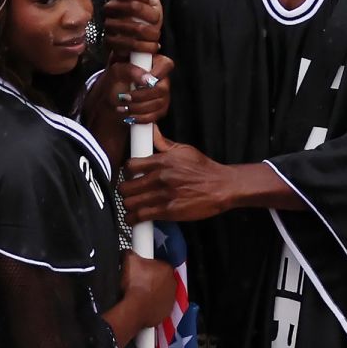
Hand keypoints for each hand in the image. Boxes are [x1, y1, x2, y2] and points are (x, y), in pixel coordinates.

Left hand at [98, 54, 172, 126]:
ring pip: (160, 103)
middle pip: (162, 88)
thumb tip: (147, 79)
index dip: (155, 75)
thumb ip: (131, 70)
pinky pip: (157, 115)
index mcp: (152, 62)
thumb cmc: (113, 82)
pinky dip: (141, 117)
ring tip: (123, 107)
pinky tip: (130, 116)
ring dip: (138, 107)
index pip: (166, 64)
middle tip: (125, 97)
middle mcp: (160, 78)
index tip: (139, 83)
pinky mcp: (160, 108)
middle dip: (141, 96)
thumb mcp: (116, 71)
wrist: (109, 100)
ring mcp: (162, 94)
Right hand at [103, 0, 162, 56]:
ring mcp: (109, 25)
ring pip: (136, 27)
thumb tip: (153, 2)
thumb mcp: (149, 4)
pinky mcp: (110, 42)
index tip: (152, 0)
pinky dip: (145, 47)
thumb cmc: (143, 17)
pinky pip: (131, 45)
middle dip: (152, 15)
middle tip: (157, 20)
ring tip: (155, 35)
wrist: (133, 38)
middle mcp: (110, 8)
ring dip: (151, 33)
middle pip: (134, 7)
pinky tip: (152, 46)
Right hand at [116, 249, 176, 332]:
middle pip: (161, 278)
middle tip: (138, 281)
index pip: (158, 264)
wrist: (134, 309)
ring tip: (139, 294)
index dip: (147, 266)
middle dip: (151, 279)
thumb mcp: (129, 260)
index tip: (140, 270)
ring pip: (161, 292)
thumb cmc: (134, 285)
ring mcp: (171, 299)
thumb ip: (131, 253)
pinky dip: (153, 304)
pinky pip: (159, 305)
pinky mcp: (166, 311)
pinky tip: (142, 303)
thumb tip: (128, 252)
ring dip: (152, 292)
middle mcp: (173, 283)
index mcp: (167, 268)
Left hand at [120, 129, 236, 223]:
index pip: (130, 166)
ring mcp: (164, 195)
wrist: (222, 187)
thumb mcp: (185, 150)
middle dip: (125, 190)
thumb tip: (150, 129)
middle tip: (128, 192)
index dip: (127, 172)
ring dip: (128, 205)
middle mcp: (161, 177)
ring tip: (131, 205)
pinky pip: (141, 216)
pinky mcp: (168, 211)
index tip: (129, 176)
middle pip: (126, 186)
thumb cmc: (204, 169)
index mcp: (163, 161)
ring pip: (130, 203)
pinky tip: (135, 218)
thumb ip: (163, 142)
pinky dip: (134, 218)